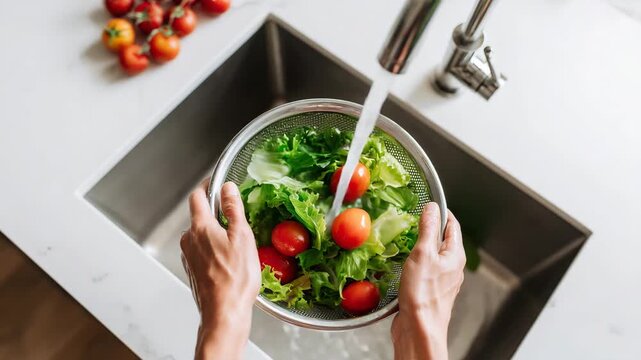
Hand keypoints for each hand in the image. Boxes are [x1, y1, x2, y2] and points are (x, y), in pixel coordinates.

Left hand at [180, 180, 259, 359]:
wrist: (224, 313)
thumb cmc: (235, 279)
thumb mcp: (242, 236)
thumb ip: (234, 209)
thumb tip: (228, 188)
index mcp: (200, 228)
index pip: (197, 196)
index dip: (208, 186)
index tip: (217, 183)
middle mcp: (189, 240)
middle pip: (199, 216)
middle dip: (216, 212)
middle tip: (235, 216)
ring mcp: (189, 256)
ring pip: (201, 235)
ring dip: (216, 233)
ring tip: (236, 243)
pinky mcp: (193, 270)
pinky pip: (202, 251)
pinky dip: (214, 249)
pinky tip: (229, 260)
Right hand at [391, 202, 465, 359]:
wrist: (418, 328)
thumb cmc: (423, 294)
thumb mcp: (423, 253)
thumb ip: (428, 228)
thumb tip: (432, 207)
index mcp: (454, 255)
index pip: (452, 225)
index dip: (441, 212)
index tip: (429, 204)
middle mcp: (451, 267)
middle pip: (442, 240)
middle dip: (428, 228)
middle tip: (412, 220)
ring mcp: (441, 280)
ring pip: (432, 256)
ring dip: (419, 246)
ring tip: (405, 240)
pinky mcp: (429, 291)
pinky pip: (423, 270)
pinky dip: (414, 262)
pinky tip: (402, 264)